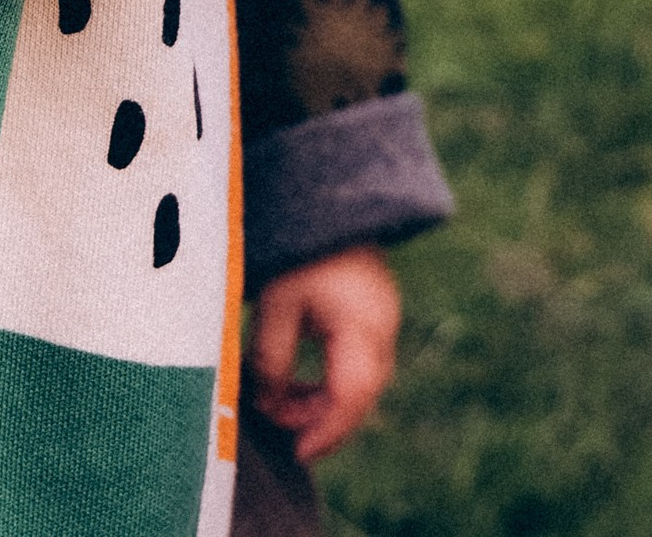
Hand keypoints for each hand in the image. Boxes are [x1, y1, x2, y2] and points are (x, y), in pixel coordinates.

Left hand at [248, 246, 402, 464]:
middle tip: (282, 429)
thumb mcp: (276, 304)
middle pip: (361, 394)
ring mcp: (384, 317)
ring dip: (325, 400)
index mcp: (363, 326)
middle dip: (322, 420)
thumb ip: (271, 359)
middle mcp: (383, 326)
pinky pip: (360, 361)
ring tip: (282, 403)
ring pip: (362, 380)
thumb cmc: (299, 250)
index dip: (326, 431)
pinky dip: (333, 379)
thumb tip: (267, 405)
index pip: (351, 396)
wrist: (325, 198)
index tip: (298, 452)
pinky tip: (301, 380)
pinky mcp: (376, 310)